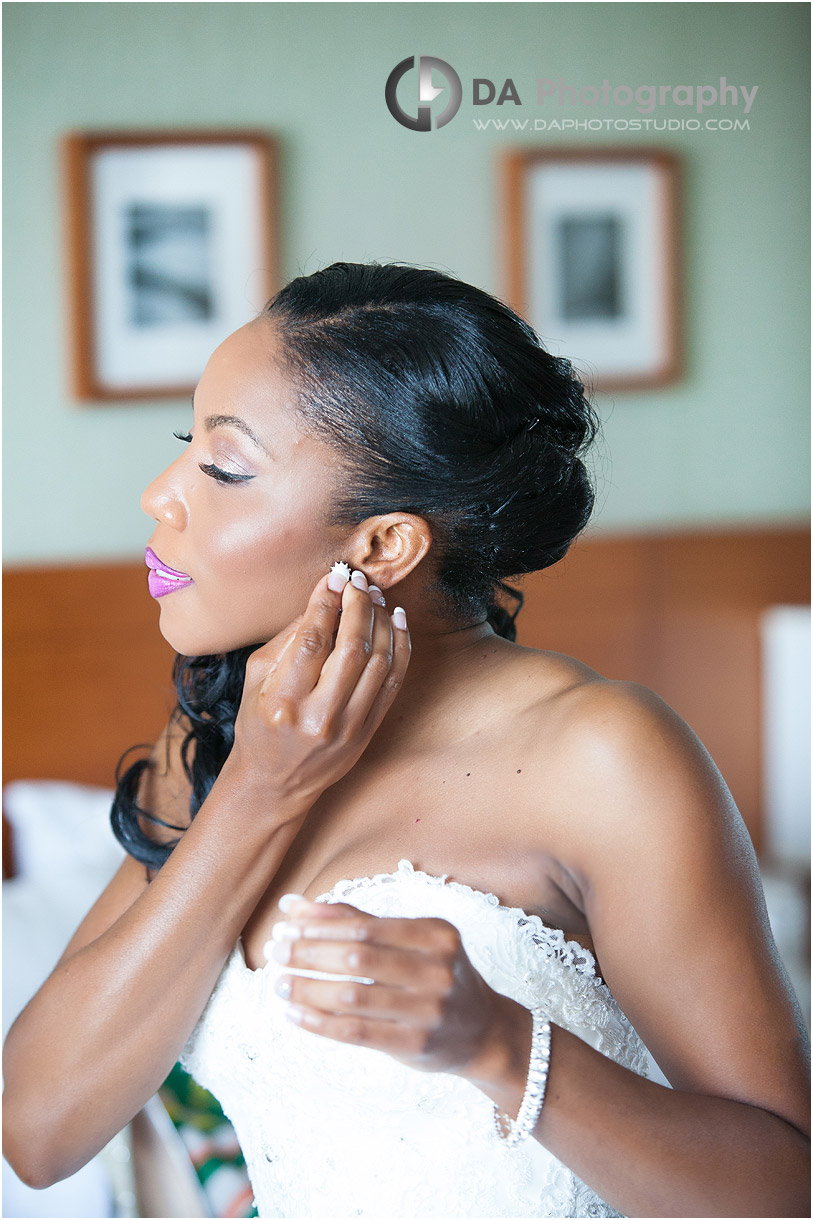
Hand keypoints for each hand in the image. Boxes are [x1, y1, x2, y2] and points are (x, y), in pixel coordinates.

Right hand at [227, 570, 410, 814]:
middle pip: (351, 648)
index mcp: (281, 701)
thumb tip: (324, 597)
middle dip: (358, 605)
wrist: (275, 783)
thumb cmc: (259, 724)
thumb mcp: (256, 679)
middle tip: (357, 580)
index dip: (326, 603)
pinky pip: (393, 682)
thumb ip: (287, 638)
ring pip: (378, 662)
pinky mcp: (367, 733)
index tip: (333, 577)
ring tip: (375, 596)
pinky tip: (397, 621)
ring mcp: (347, 728)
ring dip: (381, 621)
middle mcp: (317, 717)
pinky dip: (400, 647)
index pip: (311, 640)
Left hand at [266, 897, 530, 1098]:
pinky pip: (356, 1032)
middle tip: (275, 950)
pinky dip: (319, 1023)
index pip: (366, 925)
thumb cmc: (435, 975)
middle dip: (309, 953)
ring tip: (278, 983)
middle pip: (358, 958)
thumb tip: (293, 906)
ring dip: (308, 989)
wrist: (483, 1032)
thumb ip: (357, 919)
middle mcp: (438, 969)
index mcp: (437, 934)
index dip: (321, 925)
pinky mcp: (416, 1044)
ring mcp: (429, 1010)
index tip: (286, 924)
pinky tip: (295, 1015)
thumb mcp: (412, 941)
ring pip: (353, 996)